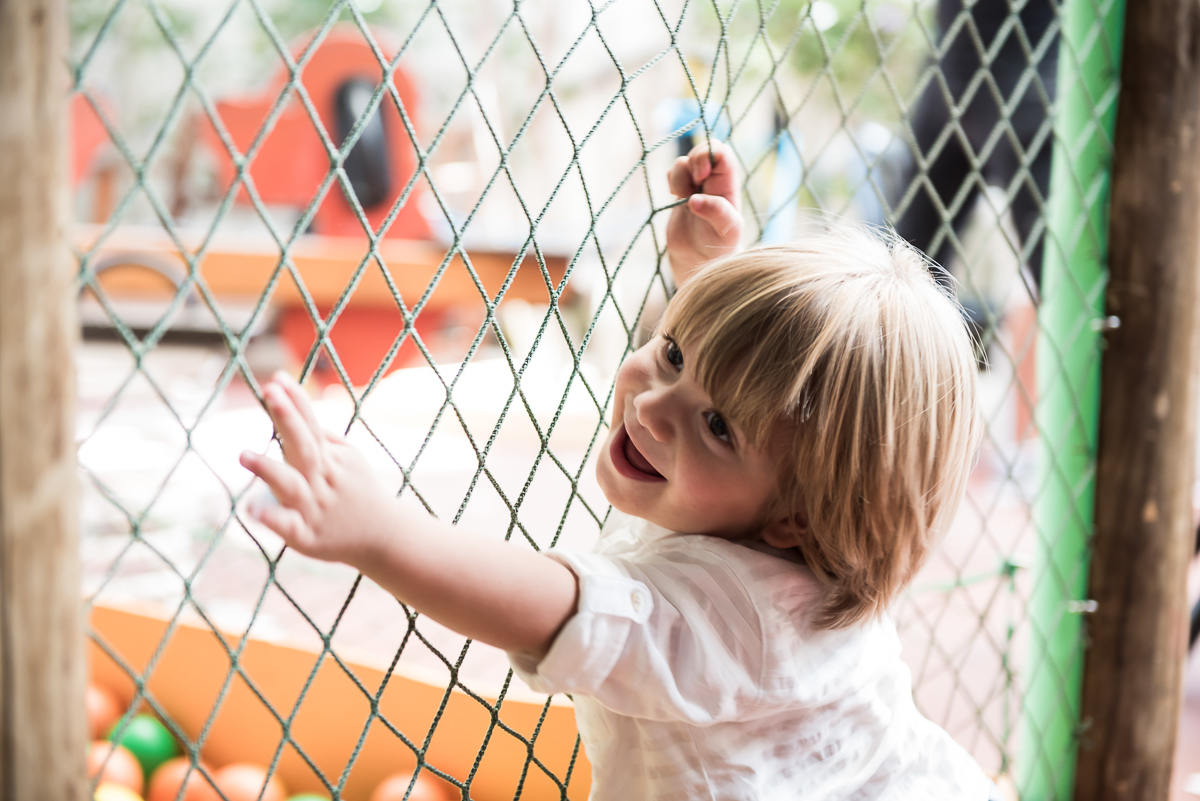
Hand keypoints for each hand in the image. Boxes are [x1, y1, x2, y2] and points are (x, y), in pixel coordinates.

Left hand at [239, 371, 394, 568]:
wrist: (384, 537)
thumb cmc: (359, 492)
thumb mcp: (352, 459)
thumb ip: (326, 439)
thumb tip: (299, 410)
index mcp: (331, 459)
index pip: (311, 425)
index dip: (295, 401)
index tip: (277, 378)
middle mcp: (322, 479)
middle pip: (304, 445)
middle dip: (287, 418)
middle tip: (269, 392)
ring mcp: (314, 507)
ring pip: (291, 485)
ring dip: (269, 469)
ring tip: (243, 454)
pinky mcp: (306, 535)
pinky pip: (288, 525)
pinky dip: (272, 517)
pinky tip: (252, 509)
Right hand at [665, 141, 743, 284]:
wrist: (698, 260)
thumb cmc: (718, 247)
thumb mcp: (726, 232)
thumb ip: (717, 213)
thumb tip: (695, 200)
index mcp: (727, 185)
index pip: (722, 153)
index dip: (709, 155)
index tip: (701, 175)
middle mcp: (713, 181)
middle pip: (703, 149)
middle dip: (692, 160)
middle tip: (690, 186)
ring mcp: (696, 185)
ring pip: (683, 162)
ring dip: (678, 176)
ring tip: (682, 198)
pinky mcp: (680, 192)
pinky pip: (672, 173)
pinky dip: (670, 181)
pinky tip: (676, 198)